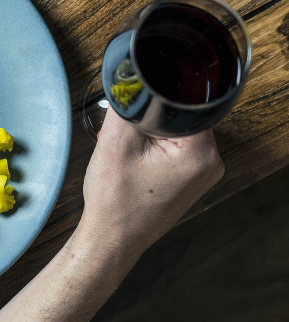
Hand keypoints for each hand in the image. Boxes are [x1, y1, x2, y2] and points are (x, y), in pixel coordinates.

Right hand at [79, 109, 224, 255]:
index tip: (135, 116)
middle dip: (150, 121)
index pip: (184, 103)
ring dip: (152, 136)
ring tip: (131, 156)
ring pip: (177, 132)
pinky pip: (177, 149)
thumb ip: (127, 105)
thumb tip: (132, 82)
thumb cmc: (114, 202)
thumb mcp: (114, 143)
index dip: (154, 102)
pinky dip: (156, 150)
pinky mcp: (192, 180)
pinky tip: (137, 164)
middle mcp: (211, 164)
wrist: (111, 239)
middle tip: (128, 141)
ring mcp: (204, 174)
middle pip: (182, 117)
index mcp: (200, 153)